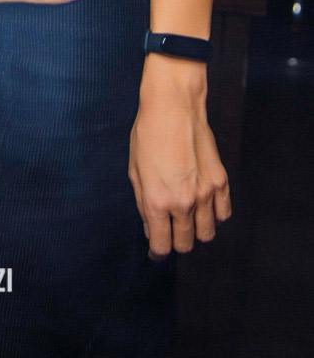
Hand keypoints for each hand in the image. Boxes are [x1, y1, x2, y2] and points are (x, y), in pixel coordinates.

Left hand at [128, 53, 230, 258]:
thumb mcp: (135, 170)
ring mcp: (206, 194)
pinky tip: (203, 205)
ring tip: (187, 217)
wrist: (173, 106)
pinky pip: (223, 214)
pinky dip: (214, 216)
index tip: (156, 249)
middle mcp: (184, 203)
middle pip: (185, 243)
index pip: (161, 245)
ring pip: (207, 234)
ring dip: (196, 231)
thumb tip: (151, 227)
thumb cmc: (148, 133)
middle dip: (175, 242)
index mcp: (158, 201)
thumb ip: (143, 203)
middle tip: (170, 231)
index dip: (157, 251)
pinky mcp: (221, 182)